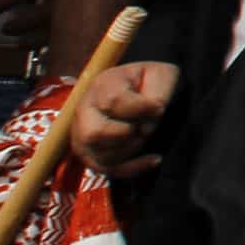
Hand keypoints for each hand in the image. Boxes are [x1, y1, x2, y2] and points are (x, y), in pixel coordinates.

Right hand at [75, 58, 181, 179]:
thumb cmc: (149, 81)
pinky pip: (106, 169)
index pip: (113, 102)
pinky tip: (154, 159)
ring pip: (99, 156)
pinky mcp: (91, 154)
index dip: (140, 109)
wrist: (141, 88)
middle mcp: (85, 111)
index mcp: (102, 85)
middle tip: (145, 126)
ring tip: (146, 136)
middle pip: (93, 134)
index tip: (159, 108)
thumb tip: (151, 116)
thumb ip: (157, 92)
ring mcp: (83, 135)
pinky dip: (132, 168)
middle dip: (126, 134)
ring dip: (130, 150)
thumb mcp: (160, 74)